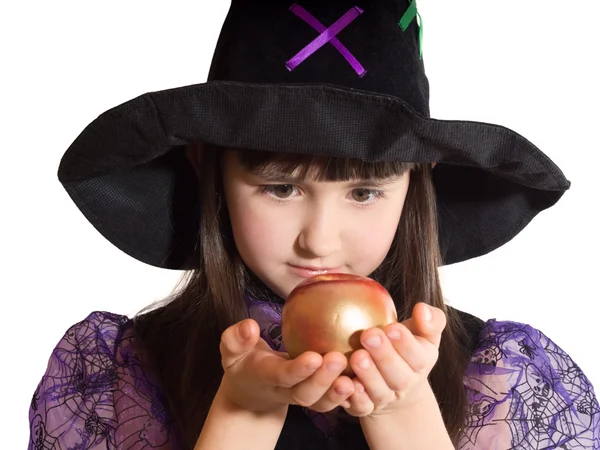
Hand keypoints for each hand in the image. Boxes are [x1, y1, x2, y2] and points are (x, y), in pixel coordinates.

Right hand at [218, 318, 355, 413]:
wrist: (252, 390)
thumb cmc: (243, 362)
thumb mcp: (231, 349)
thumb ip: (236, 338)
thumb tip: (249, 326)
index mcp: (265, 377)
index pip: (282, 376)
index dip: (298, 369)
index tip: (314, 357)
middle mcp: (285, 391)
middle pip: (305, 394)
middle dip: (322, 380)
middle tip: (338, 360)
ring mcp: (301, 396)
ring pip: (321, 402)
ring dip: (338, 393)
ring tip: (355, 379)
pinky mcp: (316, 396)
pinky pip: (332, 400)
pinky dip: (350, 395)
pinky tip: (366, 378)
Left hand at [341, 302, 445, 416]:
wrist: (395, 383)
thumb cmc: (405, 347)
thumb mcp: (422, 332)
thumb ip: (430, 320)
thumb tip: (422, 309)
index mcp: (421, 363)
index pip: (418, 357)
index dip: (405, 343)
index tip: (391, 327)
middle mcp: (405, 384)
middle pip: (399, 376)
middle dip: (384, 356)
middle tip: (369, 335)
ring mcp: (386, 398)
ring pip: (380, 392)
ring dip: (368, 375)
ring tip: (356, 356)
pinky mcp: (365, 407)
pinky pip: (362, 407)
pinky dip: (355, 398)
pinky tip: (346, 383)